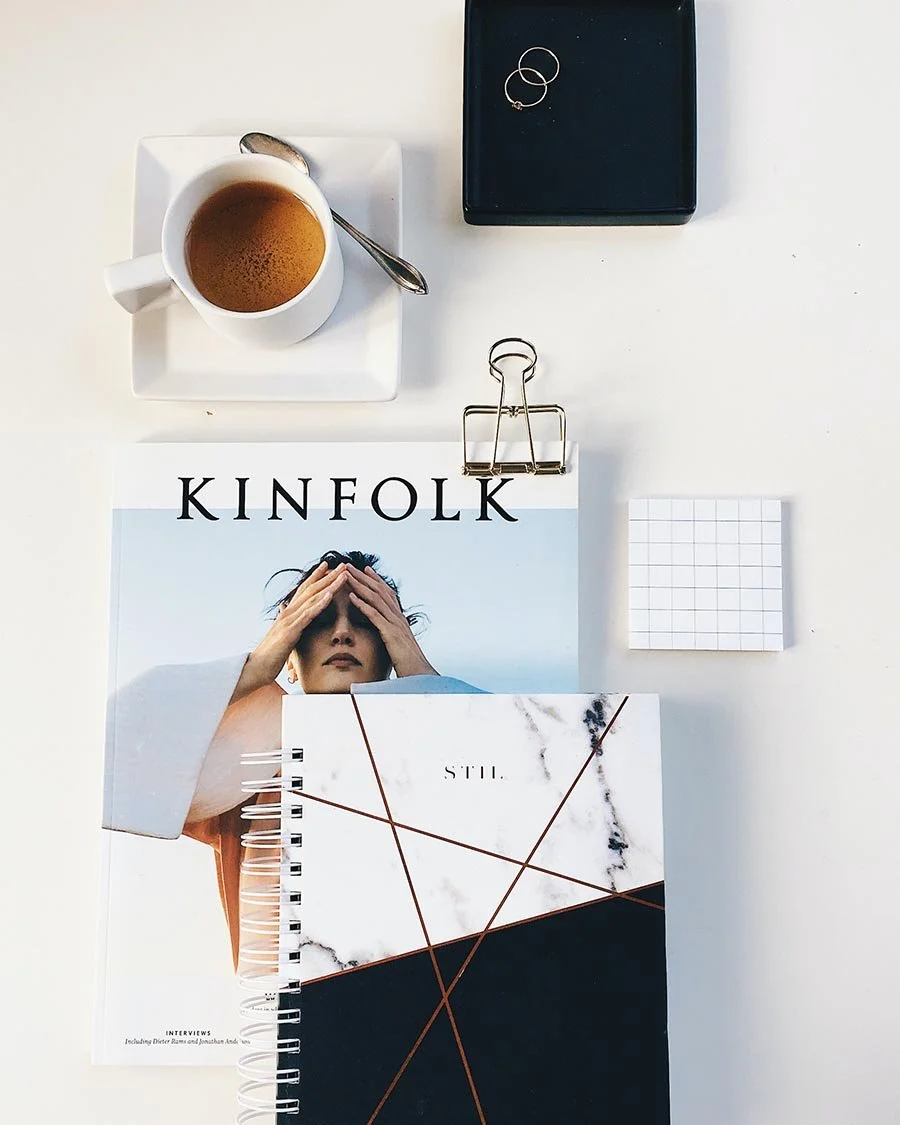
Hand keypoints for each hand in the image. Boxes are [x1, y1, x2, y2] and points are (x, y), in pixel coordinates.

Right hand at [231, 562, 347, 701]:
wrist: (256, 668)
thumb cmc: (270, 655)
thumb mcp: (281, 635)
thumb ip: (285, 621)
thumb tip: (284, 609)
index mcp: (288, 613)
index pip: (304, 590)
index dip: (317, 577)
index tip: (329, 565)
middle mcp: (288, 612)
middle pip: (311, 589)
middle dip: (329, 575)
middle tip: (344, 564)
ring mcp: (289, 620)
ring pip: (313, 598)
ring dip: (330, 585)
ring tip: (343, 575)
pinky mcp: (290, 631)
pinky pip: (308, 615)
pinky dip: (320, 603)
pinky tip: (330, 595)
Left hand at [347, 565, 437, 678]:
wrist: (420, 675)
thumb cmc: (409, 665)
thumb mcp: (399, 646)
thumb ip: (392, 636)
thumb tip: (386, 634)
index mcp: (400, 619)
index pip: (387, 594)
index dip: (375, 580)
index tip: (364, 569)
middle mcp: (398, 618)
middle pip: (379, 591)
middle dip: (363, 577)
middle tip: (349, 565)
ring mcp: (395, 624)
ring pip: (376, 599)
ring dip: (360, 585)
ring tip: (346, 575)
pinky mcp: (391, 634)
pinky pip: (374, 615)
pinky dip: (362, 604)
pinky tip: (351, 597)